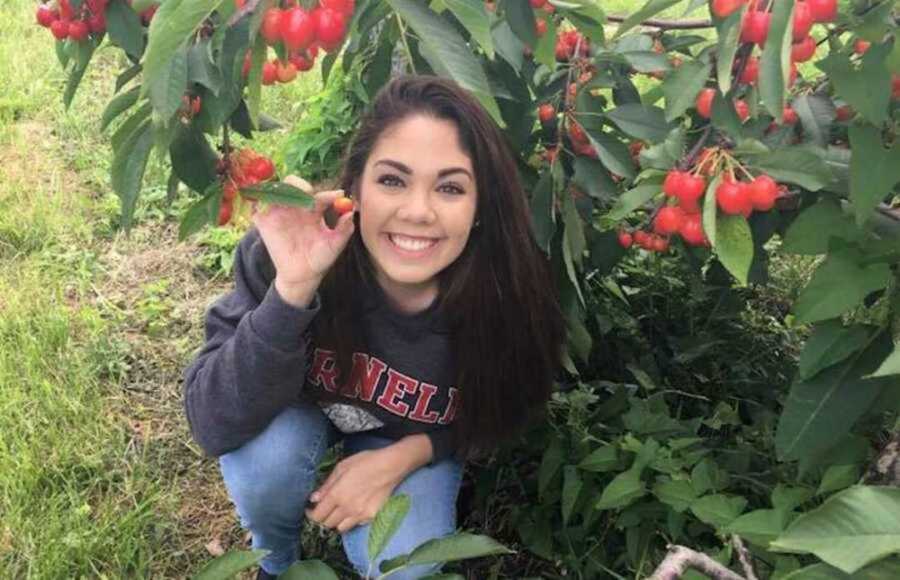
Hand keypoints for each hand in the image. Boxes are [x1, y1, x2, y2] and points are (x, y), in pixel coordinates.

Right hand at [251, 176, 354, 304]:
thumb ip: (344, 230)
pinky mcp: (264, 221)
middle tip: (308, 193)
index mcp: (314, 209)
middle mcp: (296, 207)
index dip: (328, 194)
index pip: (319, 195)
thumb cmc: (321, 258)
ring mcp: (279, 212)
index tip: (337, 196)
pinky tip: (263, 201)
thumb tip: (351, 213)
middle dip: (300, 185)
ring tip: (287, 195)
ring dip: (279, 188)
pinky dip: (256, 199)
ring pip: (275, 190)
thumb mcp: (334, 245)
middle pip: (294, 185)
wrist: (303, 275)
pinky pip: (256, 206)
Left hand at [305, 448, 407, 533]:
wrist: (391, 466)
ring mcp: (359, 514)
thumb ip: (326, 485)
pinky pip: (355, 525)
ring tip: (339, 511)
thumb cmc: (365, 462)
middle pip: (327, 524)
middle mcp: (346, 508)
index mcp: (336, 495)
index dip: (311, 514)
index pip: (317, 515)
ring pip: (340, 528)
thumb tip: (314, 498)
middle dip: (323, 518)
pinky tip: (354, 510)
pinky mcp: (371, 517)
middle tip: (325, 509)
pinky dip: (351, 521)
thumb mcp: (342, 467)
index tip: (311, 509)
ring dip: (336, 522)